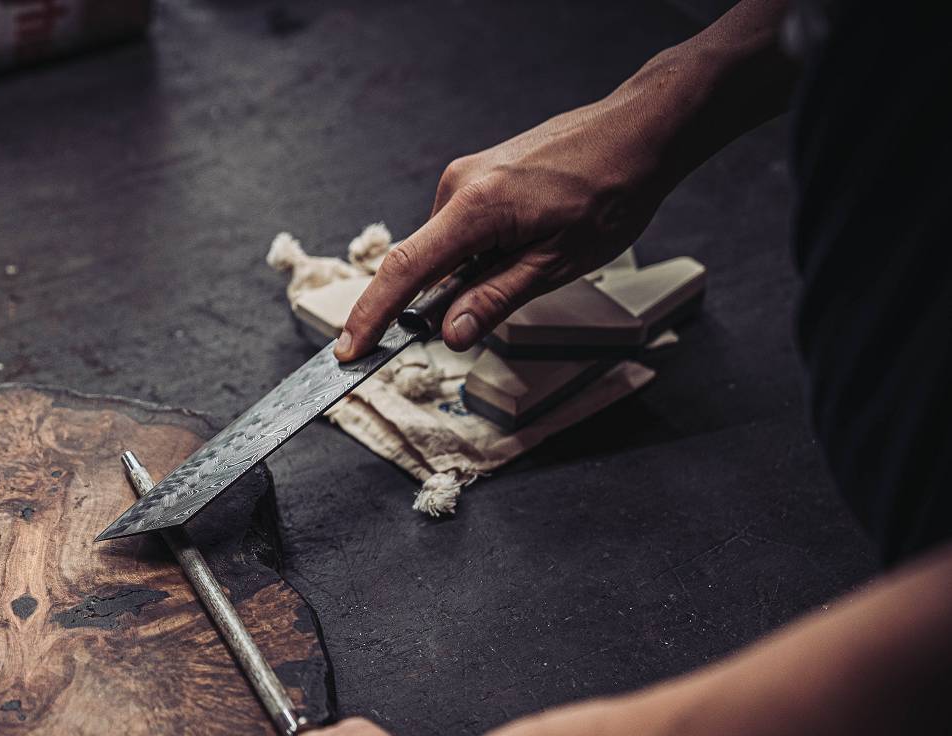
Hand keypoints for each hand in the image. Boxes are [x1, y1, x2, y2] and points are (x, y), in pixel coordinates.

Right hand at [335, 85, 679, 358]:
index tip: (348, 351)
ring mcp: (466, 175)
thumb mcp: (559, 262)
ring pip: (445, 247)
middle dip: (443, 297)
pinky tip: (528, 240)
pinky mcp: (477, 174)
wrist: (640, 130)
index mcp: (476, 209)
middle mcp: (458, 185)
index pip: (403, 271)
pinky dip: (478, 249)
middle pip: (423, 263)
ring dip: (471, 271)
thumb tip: (449, 335)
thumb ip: (496, 299)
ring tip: (537, 255)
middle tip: (496, 304)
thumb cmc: (612, 190)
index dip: (371, 316)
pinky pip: (460, 227)